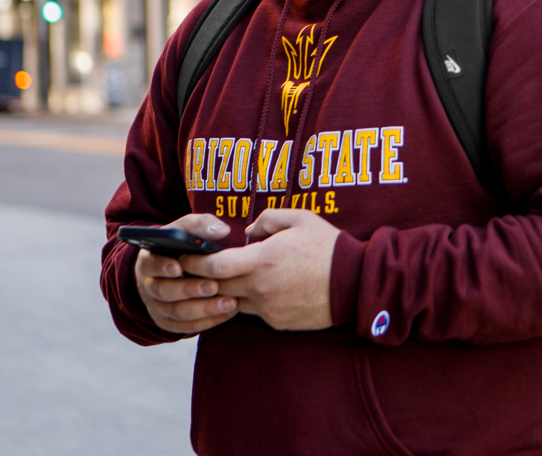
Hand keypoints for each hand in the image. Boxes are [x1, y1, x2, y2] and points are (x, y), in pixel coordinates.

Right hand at [134, 214, 237, 333]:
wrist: (178, 266)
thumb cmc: (183, 244)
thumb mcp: (188, 229)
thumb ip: (201, 225)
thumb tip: (221, 231)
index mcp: (148, 260)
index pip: (150, 265)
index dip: (162, 267)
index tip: (178, 267)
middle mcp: (148, 285)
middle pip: (164, 291)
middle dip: (190, 290)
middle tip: (214, 286)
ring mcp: (157, 306)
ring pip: (177, 312)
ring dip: (203, 309)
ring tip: (229, 302)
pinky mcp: (168, 321)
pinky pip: (185, 327)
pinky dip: (207, 322)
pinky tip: (228, 313)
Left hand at [181, 209, 340, 330]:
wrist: (356, 283)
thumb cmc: (329, 247)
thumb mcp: (300, 219)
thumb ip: (267, 220)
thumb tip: (247, 233)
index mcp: (262, 261)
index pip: (213, 266)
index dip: (194, 262)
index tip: (185, 257)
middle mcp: (260, 289)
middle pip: (217, 287)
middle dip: (204, 278)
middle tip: (196, 269)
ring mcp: (268, 309)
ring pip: (233, 302)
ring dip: (227, 291)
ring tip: (228, 278)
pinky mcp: (278, 322)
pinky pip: (254, 312)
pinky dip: (250, 301)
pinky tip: (258, 290)